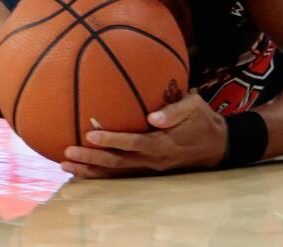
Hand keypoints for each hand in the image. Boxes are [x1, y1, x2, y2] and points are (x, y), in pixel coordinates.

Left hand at [60, 93, 226, 177]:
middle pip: (117, 163)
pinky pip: (120, 175)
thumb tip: (152, 115)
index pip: (133, 143)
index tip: (90, 134)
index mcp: (163, 144)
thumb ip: (175, 111)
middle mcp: (153, 160)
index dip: (112, 139)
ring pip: (115, 174)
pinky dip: (100, 175)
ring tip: (65, 166)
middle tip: (67, 154)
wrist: (217, 145)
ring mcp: (150, 168)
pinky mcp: (147, 170)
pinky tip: (81, 171)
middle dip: (91, 159)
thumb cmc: (202, 120)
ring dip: (90, 171)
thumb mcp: (195, 108)